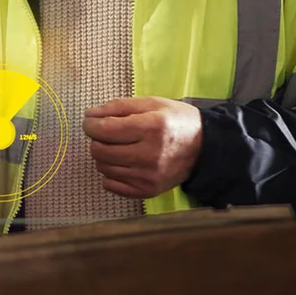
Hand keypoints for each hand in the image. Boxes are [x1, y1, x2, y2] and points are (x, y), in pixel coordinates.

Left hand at [83, 96, 203, 198]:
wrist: (205, 148)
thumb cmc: (176, 121)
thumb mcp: (152, 103)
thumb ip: (118, 107)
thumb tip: (90, 115)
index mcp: (151, 128)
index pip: (104, 130)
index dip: (90, 124)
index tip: (91, 120)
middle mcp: (149, 155)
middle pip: (100, 150)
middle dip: (96, 139)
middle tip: (106, 133)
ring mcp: (148, 176)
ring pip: (103, 167)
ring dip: (103, 155)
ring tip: (118, 147)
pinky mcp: (147, 191)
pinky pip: (110, 185)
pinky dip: (110, 173)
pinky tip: (122, 163)